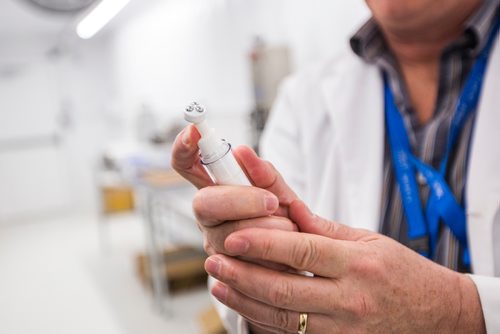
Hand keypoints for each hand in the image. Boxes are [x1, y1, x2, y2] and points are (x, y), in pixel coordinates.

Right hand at [171, 125, 297, 257]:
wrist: (304, 260)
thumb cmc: (287, 221)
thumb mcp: (281, 193)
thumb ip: (266, 175)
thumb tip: (243, 151)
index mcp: (217, 190)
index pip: (188, 166)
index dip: (184, 148)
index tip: (194, 130)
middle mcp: (209, 217)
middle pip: (204, 203)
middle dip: (241, 201)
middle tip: (272, 202)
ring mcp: (215, 245)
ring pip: (227, 236)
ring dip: (266, 230)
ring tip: (289, 229)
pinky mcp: (226, 274)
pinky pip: (244, 264)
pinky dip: (271, 256)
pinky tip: (283, 255)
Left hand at [205, 200, 485, 333]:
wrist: (437, 314)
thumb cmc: (401, 271)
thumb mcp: (368, 239)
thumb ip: (323, 228)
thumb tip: (285, 207)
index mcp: (359, 263)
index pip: (303, 252)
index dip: (264, 245)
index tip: (234, 238)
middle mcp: (352, 298)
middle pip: (286, 289)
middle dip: (244, 275)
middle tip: (214, 261)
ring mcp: (346, 328)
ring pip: (285, 316)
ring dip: (246, 300)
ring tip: (219, 283)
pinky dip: (265, 320)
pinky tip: (244, 305)